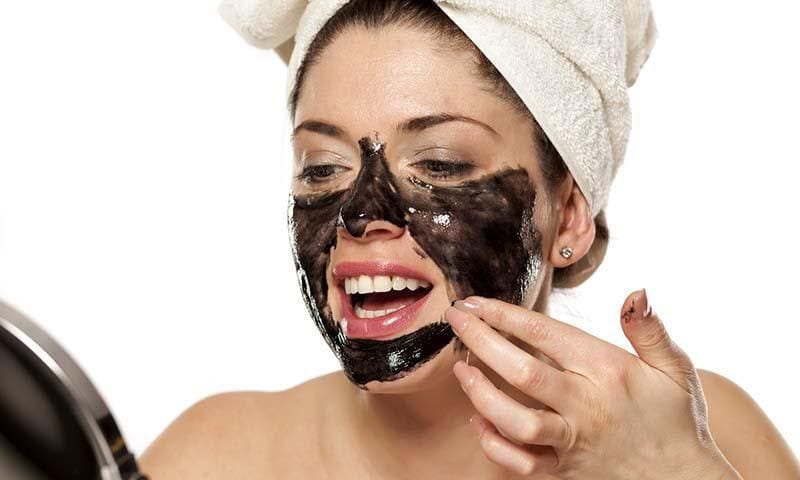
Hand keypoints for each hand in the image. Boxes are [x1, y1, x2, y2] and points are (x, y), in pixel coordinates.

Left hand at [444, 289, 741, 479]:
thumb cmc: (676, 419)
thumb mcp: (675, 369)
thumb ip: (650, 330)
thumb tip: (636, 293)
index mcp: (607, 371)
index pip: (545, 334)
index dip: (504, 314)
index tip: (475, 302)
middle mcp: (586, 406)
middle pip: (522, 372)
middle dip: (481, 342)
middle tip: (456, 321)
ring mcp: (573, 442)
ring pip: (517, 421)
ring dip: (481, 394)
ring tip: (461, 370)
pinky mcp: (564, 471)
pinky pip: (522, 463)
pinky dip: (494, 445)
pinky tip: (478, 422)